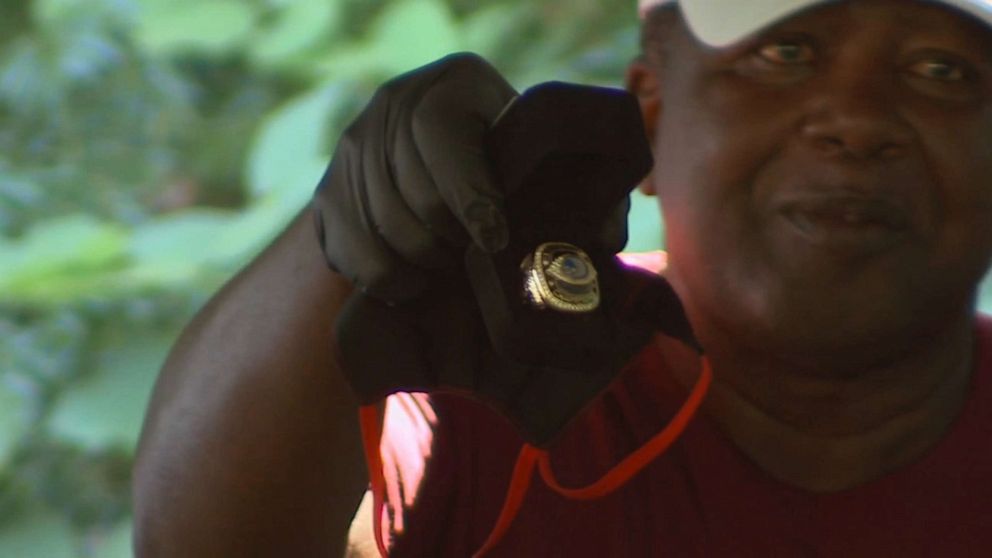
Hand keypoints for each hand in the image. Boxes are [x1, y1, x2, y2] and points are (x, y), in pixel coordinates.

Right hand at [313, 53, 517, 302]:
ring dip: (425, 263)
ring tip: (449, 264)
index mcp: (452, 84)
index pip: (438, 131)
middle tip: (473, 255)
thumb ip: (520, 171)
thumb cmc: (508, 166)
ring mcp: (352, 148)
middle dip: (452, 240)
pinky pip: (356, 258)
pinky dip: (392, 282)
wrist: (449, 165)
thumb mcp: (525, 153)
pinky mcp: (326, 194)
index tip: (494, 240)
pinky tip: (417, 276)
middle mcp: (392, 104)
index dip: (467, 194)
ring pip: (386, 232)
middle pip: (415, 192)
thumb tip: (501, 232)